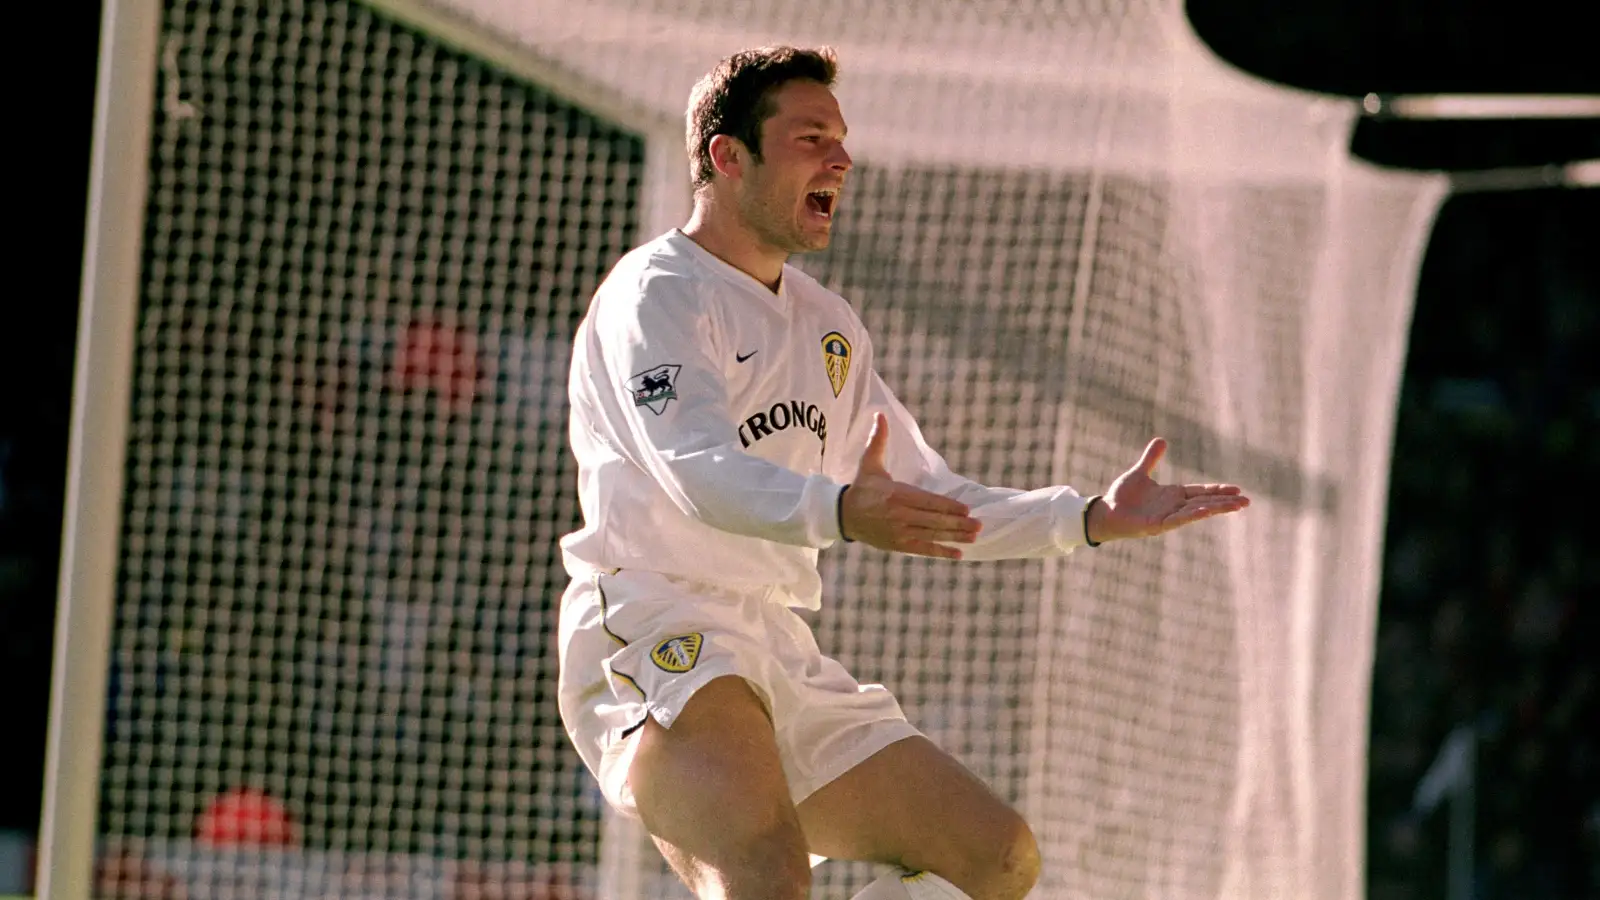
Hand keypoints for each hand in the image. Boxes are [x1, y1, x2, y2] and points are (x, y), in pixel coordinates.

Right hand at [840, 413, 981, 558]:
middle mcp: (899, 515)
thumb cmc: (861, 488)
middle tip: (980, 524)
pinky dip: (941, 552)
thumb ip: (878, 440)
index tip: (966, 509)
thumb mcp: (869, 463)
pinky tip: (958, 554)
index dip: (947, 506)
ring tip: (974, 537)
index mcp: (896, 494)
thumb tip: (880, 414)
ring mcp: (899, 532)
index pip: (927, 501)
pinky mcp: (898, 545)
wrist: (843, 515)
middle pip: (933, 520)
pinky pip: (923, 549)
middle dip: (958, 523)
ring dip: (955, 537)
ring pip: (931, 535)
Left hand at [1087, 438, 1248, 543]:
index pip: (1201, 492)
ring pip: (1198, 511)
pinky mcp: (1158, 525)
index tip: (1237, 489)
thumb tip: (1161, 440)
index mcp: (1173, 494)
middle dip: (1226, 502)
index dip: (1218, 490)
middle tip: (1247, 501)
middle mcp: (1174, 506)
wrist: (1105, 512)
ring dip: (1216, 509)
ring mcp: (1168, 516)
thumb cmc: (1122, 496)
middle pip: (1206, 502)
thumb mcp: (1139, 473)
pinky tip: (1206, 511)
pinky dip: (1192, 515)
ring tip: (1237, 506)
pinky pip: (1178, 519)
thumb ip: (1151, 459)